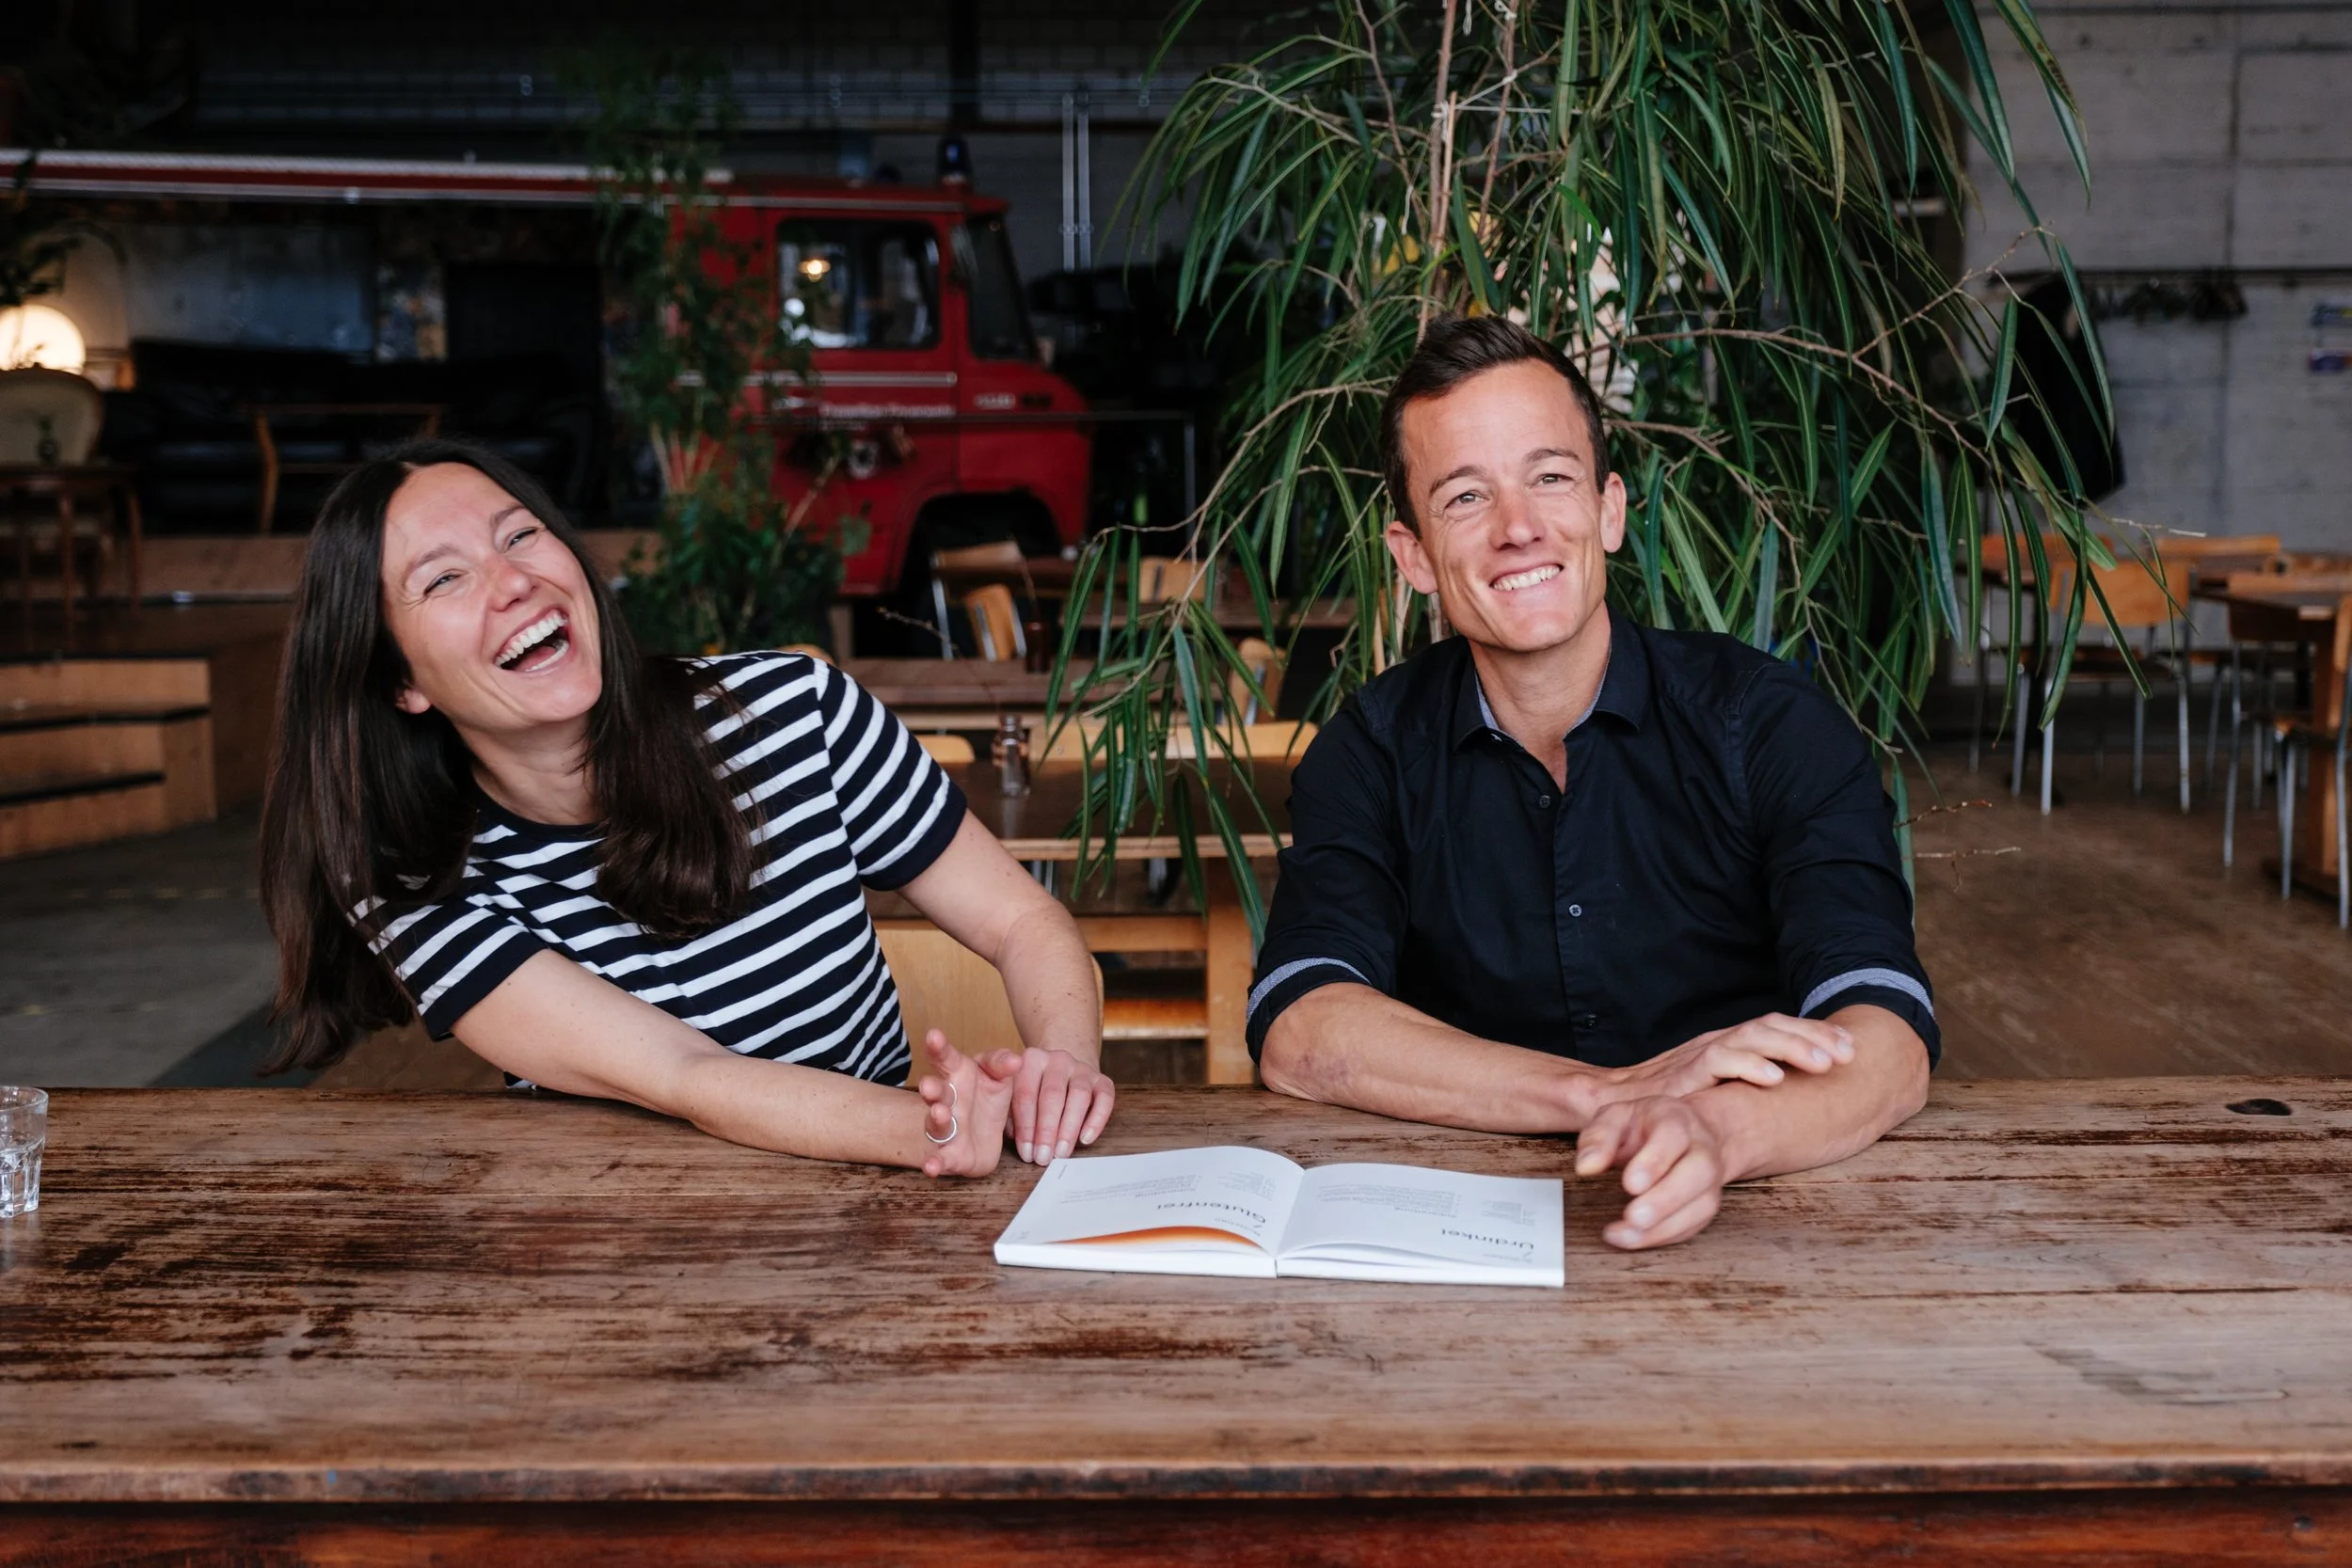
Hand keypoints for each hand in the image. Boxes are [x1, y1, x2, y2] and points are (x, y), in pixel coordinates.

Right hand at [914, 1030, 1022, 1177]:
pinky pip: (941, 1158)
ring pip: (936, 1122)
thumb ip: (1002, 1063)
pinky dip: (934, 1163)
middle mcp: (947, 1099)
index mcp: (957, 1075)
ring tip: (941, 1114)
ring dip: (936, 1119)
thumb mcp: (998, 1074)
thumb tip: (1016, 1060)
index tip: (933, 1035)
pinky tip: (930, 1168)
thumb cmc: (986, 1096)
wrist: (984, 1133)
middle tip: (929, 1086)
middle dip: (931, 1088)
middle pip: (935, 1091)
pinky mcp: (950, 1153)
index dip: (938, 1047)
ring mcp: (946, 1127)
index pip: (946, 1058)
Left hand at [1005, 1047, 1115, 1164]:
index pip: (1026, 1094)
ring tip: (1061, 1153)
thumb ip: (1009, 1113)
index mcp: (1031, 1060)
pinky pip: (1105, 1098)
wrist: (1062, 1074)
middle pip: (1053, 1095)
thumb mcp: (1013, 1096)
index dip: (1025, 1126)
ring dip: (1069, 1128)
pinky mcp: (1102, 1080)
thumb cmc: (1033, 1092)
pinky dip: (1096, 1120)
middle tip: (1043, 1156)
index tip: (1026, 1151)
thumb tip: (1014, 1135)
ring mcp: (1082, 1068)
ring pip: (1079, 1095)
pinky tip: (1085, 1139)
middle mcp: (1057, 1060)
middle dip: (1047, 1130)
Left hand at [1574, 1095, 1727, 1249]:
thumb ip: (1599, 1137)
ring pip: (1702, 1204)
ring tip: (1625, 1235)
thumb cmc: (1643, 1127)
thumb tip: (1586, 1167)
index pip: (1673, 1136)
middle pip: (1698, 1172)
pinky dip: (1664, 1236)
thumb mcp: (1615, 1118)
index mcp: (1676, 1119)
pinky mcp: (1705, 1204)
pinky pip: (1693, 1225)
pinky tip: (1634, 1239)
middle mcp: (1701, 1148)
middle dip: (1666, 1198)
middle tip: (1634, 1217)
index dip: (1655, 1161)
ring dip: (1664, 1226)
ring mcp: (1709, 1179)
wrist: (1684, 1134)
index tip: (1630, 1185)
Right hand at [1588, 1014, 1852, 1111]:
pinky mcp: (1686, 1072)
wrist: (1615, 1104)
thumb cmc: (1670, 1098)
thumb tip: (1800, 1089)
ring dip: (1791, 1048)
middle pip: (1773, 1025)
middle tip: (1848, 1053)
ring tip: (1823, 1064)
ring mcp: (1703, 1053)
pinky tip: (1774, 1078)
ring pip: (1753, 1037)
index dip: (1815, 1034)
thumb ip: (1747, 1081)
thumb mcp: (1716, 1085)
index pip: (1778, 1026)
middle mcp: (1720, 1041)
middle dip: (1814, 1037)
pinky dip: (1749, 1066)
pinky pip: (1721, 1061)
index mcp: (1731, 1043)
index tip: (1850, 1048)